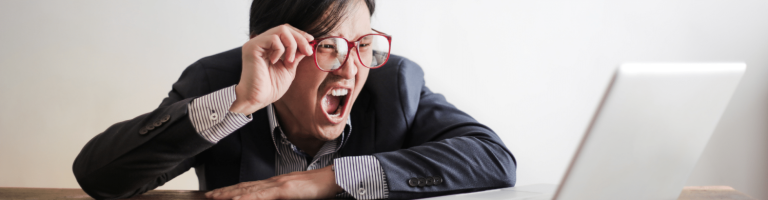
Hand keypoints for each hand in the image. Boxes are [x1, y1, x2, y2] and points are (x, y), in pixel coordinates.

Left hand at [205, 165, 341, 199]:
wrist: (335, 178)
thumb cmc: (320, 186)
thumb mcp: (298, 192)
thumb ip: (284, 195)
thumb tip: (275, 197)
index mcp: (277, 183)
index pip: (250, 186)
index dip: (233, 190)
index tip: (218, 194)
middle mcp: (275, 181)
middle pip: (245, 186)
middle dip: (225, 192)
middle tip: (208, 195)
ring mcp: (280, 184)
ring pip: (250, 189)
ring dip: (230, 194)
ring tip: (214, 197)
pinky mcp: (286, 189)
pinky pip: (264, 195)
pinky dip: (248, 196)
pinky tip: (237, 199)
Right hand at [230, 24, 313, 113]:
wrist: (258, 99)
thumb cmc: (271, 87)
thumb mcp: (288, 68)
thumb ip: (296, 55)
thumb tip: (307, 44)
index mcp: (268, 47)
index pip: (285, 31)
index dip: (299, 34)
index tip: (310, 41)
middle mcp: (261, 42)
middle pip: (284, 28)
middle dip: (299, 38)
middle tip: (307, 51)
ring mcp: (256, 43)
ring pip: (281, 30)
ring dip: (292, 45)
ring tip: (289, 61)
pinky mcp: (252, 47)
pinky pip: (273, 39)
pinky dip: (280, 50)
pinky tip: (276, 61)